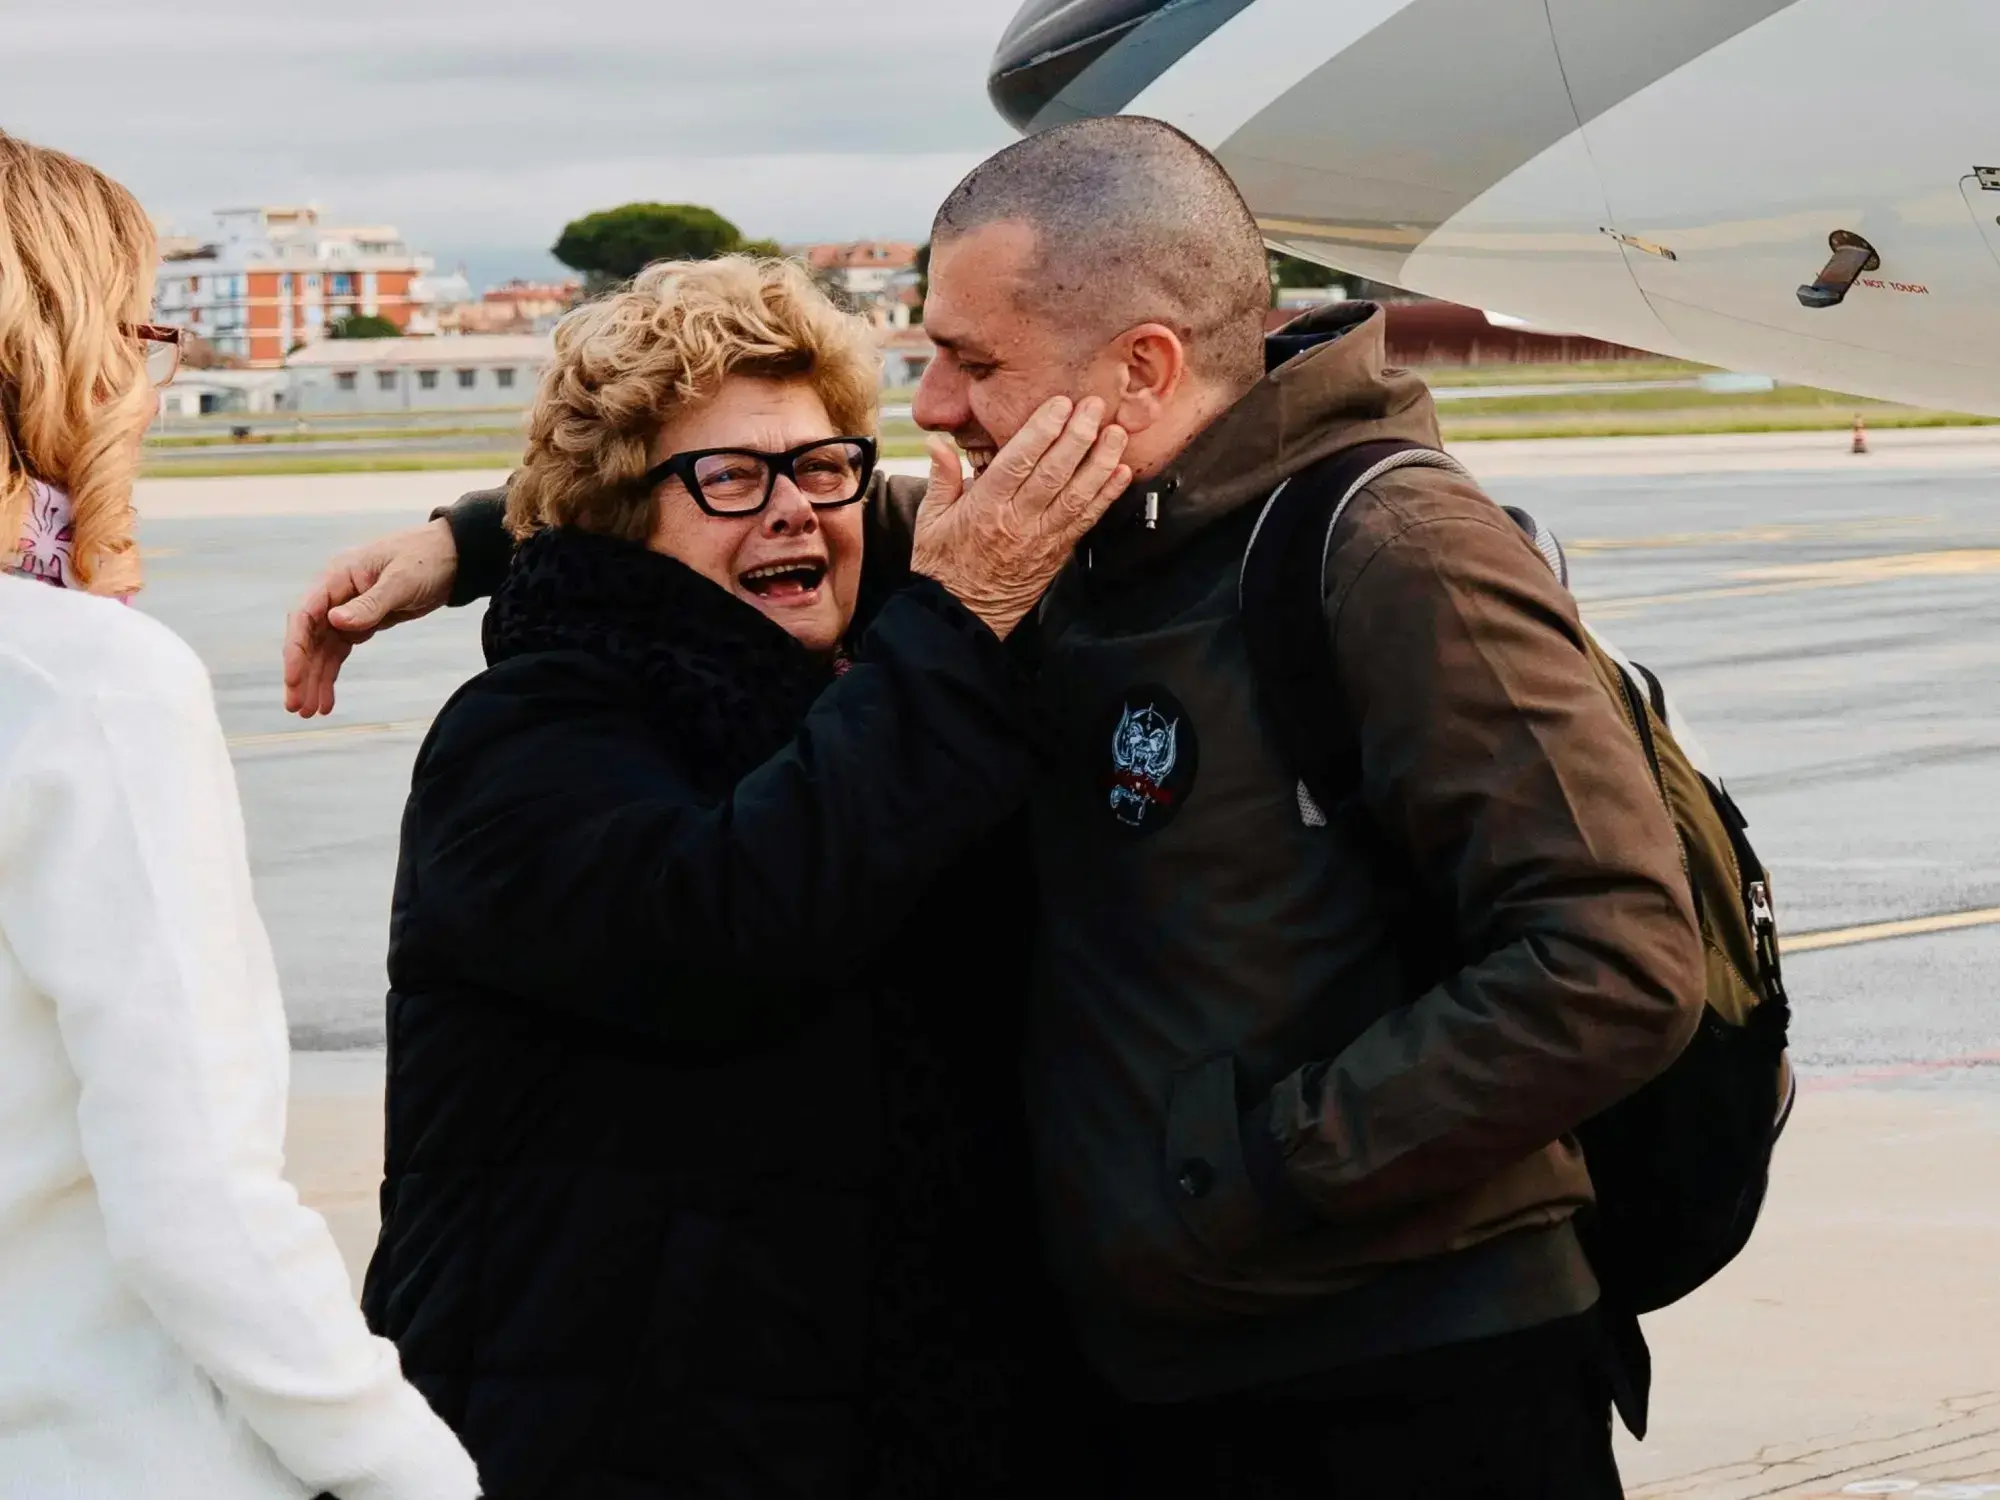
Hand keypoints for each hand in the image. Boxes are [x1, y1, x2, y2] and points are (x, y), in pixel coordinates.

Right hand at [281, 518, 458, 716]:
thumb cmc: (425, 560)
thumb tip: (334, 622)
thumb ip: (370, 603)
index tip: (293, 678)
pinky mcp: (361, 623)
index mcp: (336, 576)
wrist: (452, 556)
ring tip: (310, 713)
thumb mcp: (401, 581)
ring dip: (314, 680)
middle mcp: (334, 594)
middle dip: (300, 672)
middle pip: (308, 637)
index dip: (295, 649)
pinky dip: (331, 675)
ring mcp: (346, 609)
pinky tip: (327, 700)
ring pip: (321, 650)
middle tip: (296, 707)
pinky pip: (338, 652)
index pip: (305, 616)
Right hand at [910, 396, 1131, 638]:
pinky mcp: (1058, 552)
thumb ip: (941, 477)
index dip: (1042, 431)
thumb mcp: (930, 519)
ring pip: (1077, 495)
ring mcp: (1042, 539)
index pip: (1017, 462)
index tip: (1059, 404)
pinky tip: (1121, 474)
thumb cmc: (943, 565)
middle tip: (1095, 407)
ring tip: (1116, 434)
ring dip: (1100, 462)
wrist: (962, 616)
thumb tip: (937, 441)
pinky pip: (1086, 520)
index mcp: (984, 507)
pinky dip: (1106, 496)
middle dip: (1078, 436)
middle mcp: (1017, 521)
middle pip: (1054, 473)